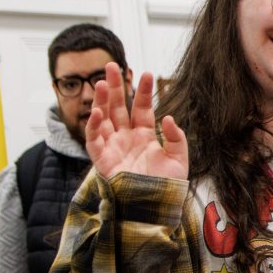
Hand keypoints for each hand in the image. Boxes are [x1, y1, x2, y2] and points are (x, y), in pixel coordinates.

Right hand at [86, 63, 187, 180]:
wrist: (155, 207)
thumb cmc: (167, 186)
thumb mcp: (179, 159)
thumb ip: (176, 138)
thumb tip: (168, 118)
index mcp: (145, 136)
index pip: (141, 108)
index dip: (143, 92)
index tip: (147, 74)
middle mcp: (127, 138)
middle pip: (118, 107)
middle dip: (114, 87)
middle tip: (111, 66)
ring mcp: (113, 147)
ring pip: (103, 118)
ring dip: (101, 101)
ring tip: (102, 83)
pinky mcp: (102, 160)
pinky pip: (94, 140)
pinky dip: (94, 126)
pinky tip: (98, 111)